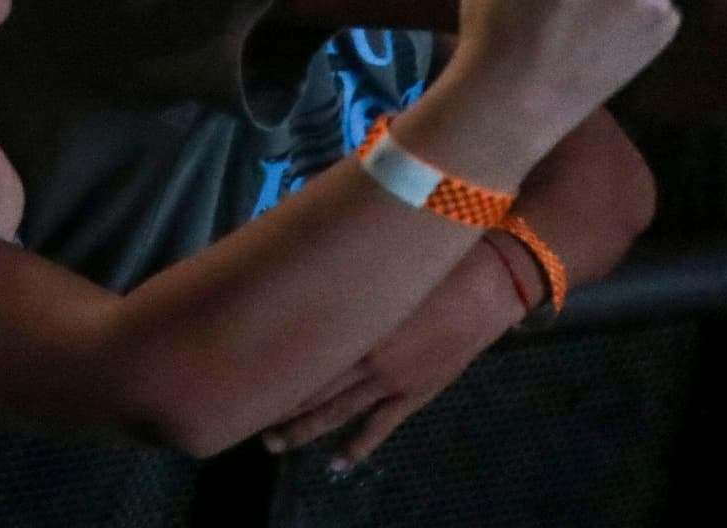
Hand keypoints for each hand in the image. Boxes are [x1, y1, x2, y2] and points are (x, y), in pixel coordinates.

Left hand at [260, 243, 525, 467]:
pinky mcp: (415, 393)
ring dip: (305, 428)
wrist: (487, 286)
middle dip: (276, 404)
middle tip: (243, 417)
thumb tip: (302, 265)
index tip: (239, 373)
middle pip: (309, 386)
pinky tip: (339, 462)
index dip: (268, 365)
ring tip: (274, 443)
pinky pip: (381, 426)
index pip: (297, 350)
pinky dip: (359, 446)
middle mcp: (363, 356)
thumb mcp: (374, 263)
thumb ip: (340, 276)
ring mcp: (390, 380)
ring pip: (336, 411)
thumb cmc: (430, 263)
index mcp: (351, 320)